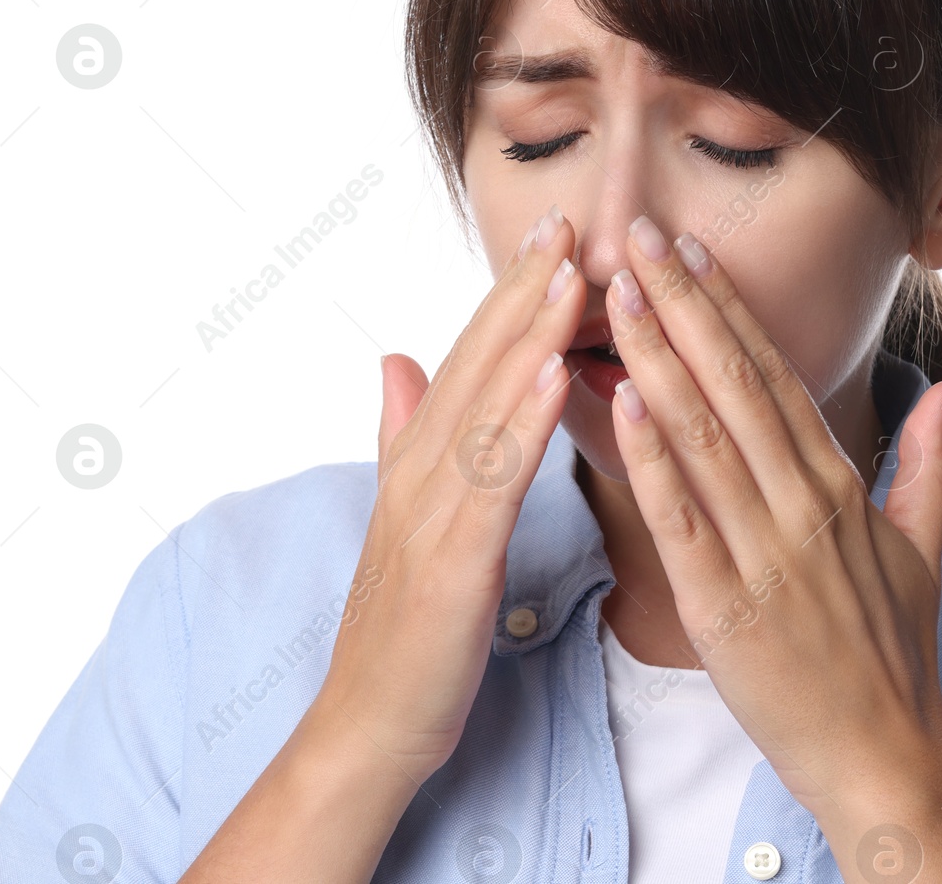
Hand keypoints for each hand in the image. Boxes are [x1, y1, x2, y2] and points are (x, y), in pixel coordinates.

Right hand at [309, 203, 584, 784]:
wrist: (369, 723)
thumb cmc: (403, 625)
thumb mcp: (405, 517)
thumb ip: (400, 433)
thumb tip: (394, 360)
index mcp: (423, 459)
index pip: (471, 357)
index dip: (509, 292)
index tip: (551, 232)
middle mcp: (423, 469)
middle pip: (479, 362)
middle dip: (524, 288)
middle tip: (569, 218)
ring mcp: (434, 511)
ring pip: (488, 403)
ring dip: (530, 333)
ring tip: (572, 271)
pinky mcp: (454, 558)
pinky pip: (496, 477)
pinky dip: (525, 418)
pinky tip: (557, 371)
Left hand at [601, 213, 941, 823]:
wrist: (885, 755)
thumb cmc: (893, 652)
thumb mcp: (921, 548)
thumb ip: (925, 463)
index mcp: (837, 483)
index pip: (774, 374)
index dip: (728, 307)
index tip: (689, 250)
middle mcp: (803, 502)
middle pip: (734, 382)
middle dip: (681, 304)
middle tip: (637, 233)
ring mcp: (766, 550)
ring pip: (704, 434)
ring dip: (656, 355)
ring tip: (615, 292)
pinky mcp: (726, 604)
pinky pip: (681, 516)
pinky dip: (650, 455)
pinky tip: (619, 399)